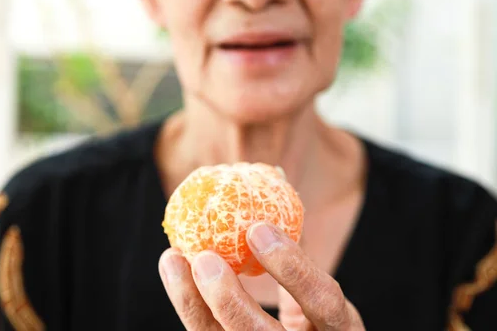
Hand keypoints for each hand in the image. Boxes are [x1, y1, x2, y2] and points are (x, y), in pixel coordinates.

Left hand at [158, 222, 364, 329]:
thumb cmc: (315, 315)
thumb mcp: (319, 290)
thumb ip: (298, 253)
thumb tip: (274, 180)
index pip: (323, 303)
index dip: (294, 270)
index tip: (258, 229)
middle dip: (230, 301)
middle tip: (204, 258)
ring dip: (192, 302)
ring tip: (173, 260)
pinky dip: (188, 304)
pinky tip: (174, 272)